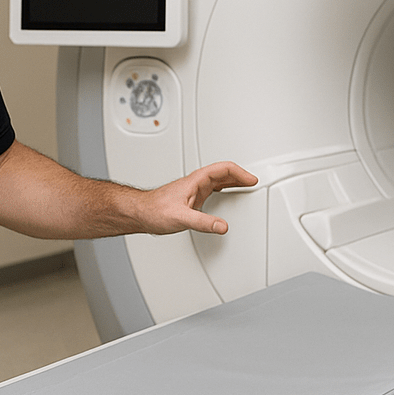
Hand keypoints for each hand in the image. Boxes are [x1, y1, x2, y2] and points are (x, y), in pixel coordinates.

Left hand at [139, 161, 257, 234]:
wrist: (140, 213)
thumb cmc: (154, 210)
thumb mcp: (181, 218)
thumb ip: (203, 222)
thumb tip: (222, 226)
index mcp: (196, 180)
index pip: (223, 169)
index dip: (240, 173)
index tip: (252, 180)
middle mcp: (196, 182)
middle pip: (224, 172)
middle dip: (241, 175)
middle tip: (254, 183)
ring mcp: (194, 189)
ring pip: (219, 180)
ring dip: (234, 181)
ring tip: (246, 186)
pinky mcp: (192, 198)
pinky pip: (213, 189)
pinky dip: (225, 189)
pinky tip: (227, 196)